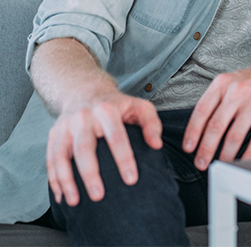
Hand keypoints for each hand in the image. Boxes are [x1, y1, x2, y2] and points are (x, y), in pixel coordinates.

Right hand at [46, 92, 161, 206]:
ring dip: (67, 181)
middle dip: (91, 174)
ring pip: (62, 156)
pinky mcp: (54, 135)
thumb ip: (151, 124)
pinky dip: (55, 179)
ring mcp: (65, 126)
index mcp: (107, 110)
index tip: (131, 180)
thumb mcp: (139, 107)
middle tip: (99, 196)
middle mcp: (83, 117)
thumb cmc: (117, 105)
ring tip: (75, 202)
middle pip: (84, 149)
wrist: (86, 92)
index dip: (124, 159)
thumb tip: (156, 145)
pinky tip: (62, 196)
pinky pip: (51, 160)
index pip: (117, 137)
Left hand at [182, 58, 250, 169]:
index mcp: (223, 84)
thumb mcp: (230, 81)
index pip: (202, 111)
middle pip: (216, 126)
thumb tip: (200, 129)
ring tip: (221, 164)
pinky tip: (243, 162)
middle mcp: (237, 93)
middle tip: (201, 162)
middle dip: (206, 149)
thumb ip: (216, 101)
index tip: (189, 147)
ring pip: (235, 136)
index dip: (192, 132)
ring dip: (226, 155)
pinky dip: (249, 155)